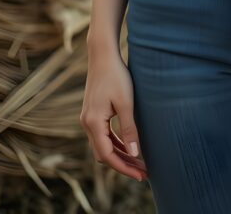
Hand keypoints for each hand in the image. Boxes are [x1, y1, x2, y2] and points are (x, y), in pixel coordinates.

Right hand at [80, 48, 148, 181]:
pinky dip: (116, 143)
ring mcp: (88, 119)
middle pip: (104, 154)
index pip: (107, 155)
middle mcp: (87, 123)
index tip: (141, 175)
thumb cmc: (116, 75)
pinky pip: (104, 136)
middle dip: (123, 165)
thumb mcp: (126, 103)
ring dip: (120, 155)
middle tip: (143, 172)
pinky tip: (129, 146)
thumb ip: (129, 129)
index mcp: (93, 122)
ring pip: (103, 146)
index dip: (124, 168)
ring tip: (139, 163)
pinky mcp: (93, 114)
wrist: (103, 55)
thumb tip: (135, 154)